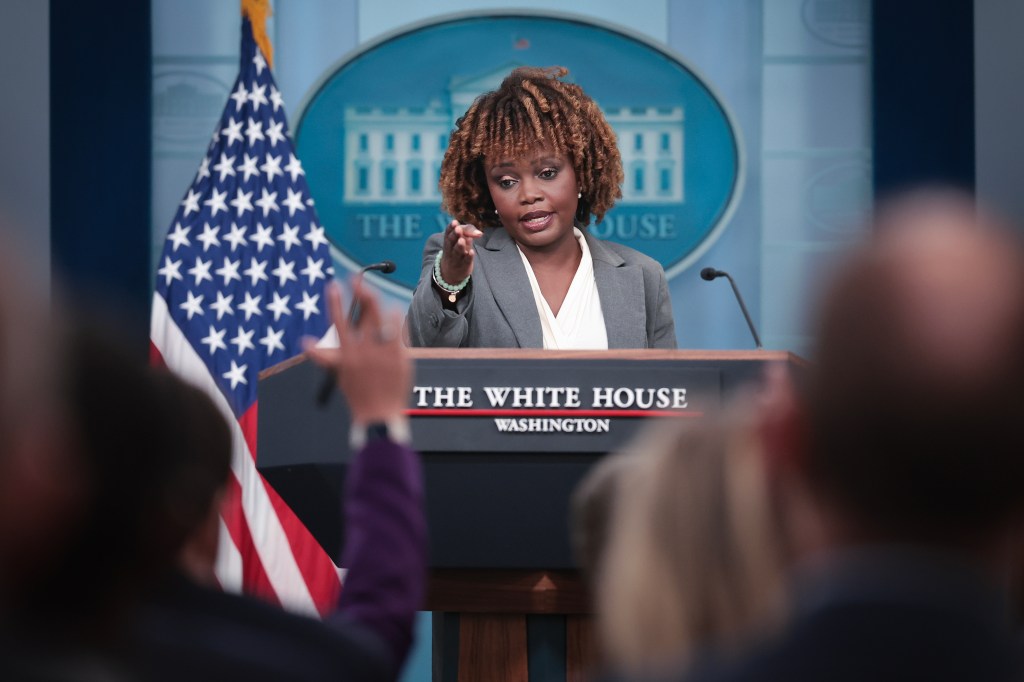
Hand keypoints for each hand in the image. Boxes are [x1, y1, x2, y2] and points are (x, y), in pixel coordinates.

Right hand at [304, 280, 411, 424]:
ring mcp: (384, 354)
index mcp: (347, 354)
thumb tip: (304, 343)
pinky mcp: (400, 357)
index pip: (338, 321)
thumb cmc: (358, 394)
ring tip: (375, 297)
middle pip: (365, 312)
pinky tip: (394, 310)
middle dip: (361, 291)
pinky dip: (395, 318)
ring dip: (379, 304)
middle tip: (357, 279)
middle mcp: (364, 351)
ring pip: (384, 318)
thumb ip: (325, 356)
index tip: (333, 284)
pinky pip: (398, 330)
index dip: (334, 301)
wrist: (379, 416)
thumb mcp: (339, 374)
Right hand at [440, 220, 482, 283]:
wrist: (451, 272)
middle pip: (451, 241)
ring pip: (457, 251)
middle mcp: (451, 248)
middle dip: (455, 235)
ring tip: (462, 240)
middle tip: (458, 230)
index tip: (455, 222)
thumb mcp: (462, 238)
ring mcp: (457, 257)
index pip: (448, 232)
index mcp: (449, 239)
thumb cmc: (458, 249)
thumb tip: (480, 233)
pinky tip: (471, 252)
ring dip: (460, 246)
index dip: (451, 227)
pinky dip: (468, 257)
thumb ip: (469, 231)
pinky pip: (466, 261)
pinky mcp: (464, 265)